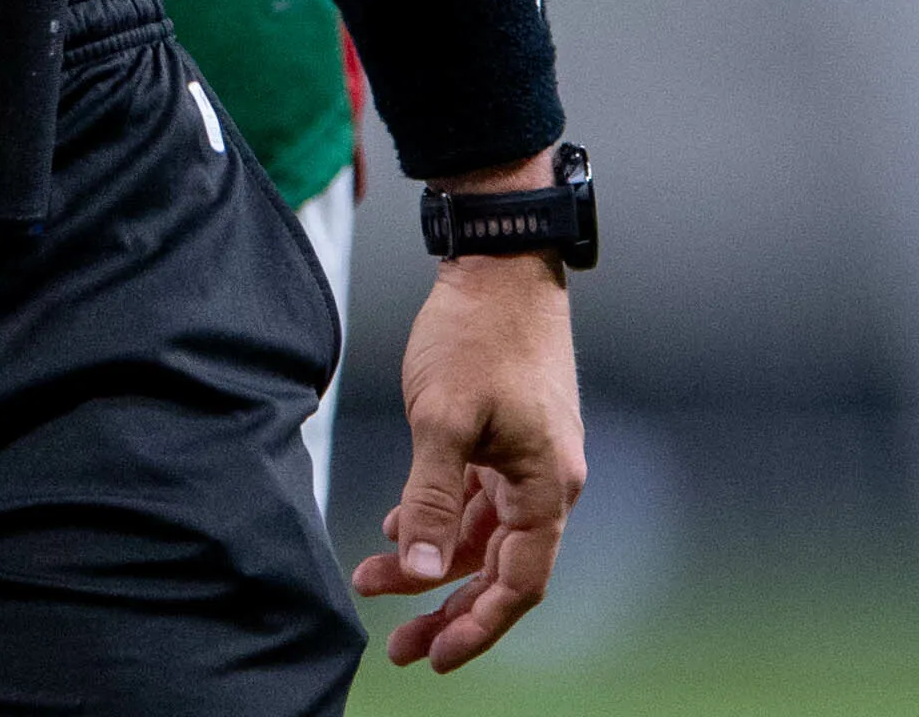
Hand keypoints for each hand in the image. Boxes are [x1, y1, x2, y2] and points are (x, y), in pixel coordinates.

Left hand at [352, 217, 585, 671]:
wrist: (498, 262)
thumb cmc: (476, 332)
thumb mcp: (441, 418)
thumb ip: (428, 498)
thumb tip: (415, 568)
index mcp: (545, 486)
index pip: (517, 584)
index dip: (478, 626)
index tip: (434, 655)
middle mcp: (545, 481)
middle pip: (499, 568)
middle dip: (447, 608)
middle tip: (399, 644)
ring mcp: (527, 458)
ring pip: (481, 533)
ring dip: (431, 559)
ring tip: (373, 579)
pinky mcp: (507, 435)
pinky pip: (475, 497)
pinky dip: (439, 517)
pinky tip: (395, 526)